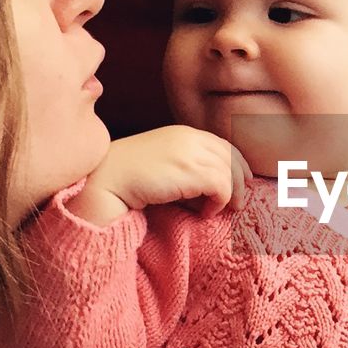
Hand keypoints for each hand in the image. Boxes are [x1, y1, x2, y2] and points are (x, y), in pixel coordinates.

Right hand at [69, 126, 251, 224]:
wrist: (106, 179)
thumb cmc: (129, 177)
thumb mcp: (163, 162)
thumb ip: (186, 164)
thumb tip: (211, 187)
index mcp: (184, 133)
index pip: (223, 145)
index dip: (237, 164)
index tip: (242, 182)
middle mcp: (191, 138)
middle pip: (232, 157)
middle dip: (241, 180)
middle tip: (239, 202)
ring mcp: (191, 153)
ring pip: (230, 174)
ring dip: (230, 196)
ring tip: (221, 211)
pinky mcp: (191, 172)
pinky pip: (222, 188)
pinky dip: (219, 203)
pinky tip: (205, 213)